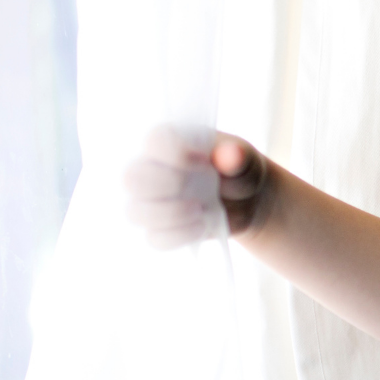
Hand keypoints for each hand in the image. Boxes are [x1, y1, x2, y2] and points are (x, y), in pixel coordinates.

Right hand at [122, 125, 270, 248]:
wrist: (249, 203)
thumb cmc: (239, 171)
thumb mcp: (245, 159)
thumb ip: (238, 155)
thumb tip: (232, 154)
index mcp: (169, 142)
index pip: (153, 141)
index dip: (174, 152)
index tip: (204, 161)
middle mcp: (152, 170)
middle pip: (130, 178)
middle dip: (161, 184)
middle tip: (190, 187)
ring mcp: (153, 202)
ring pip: (135, 212)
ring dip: (168, 214)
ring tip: (199, 210)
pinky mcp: (162, 228)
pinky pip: (154, 238)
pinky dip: (177, 236)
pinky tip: (202, 227)